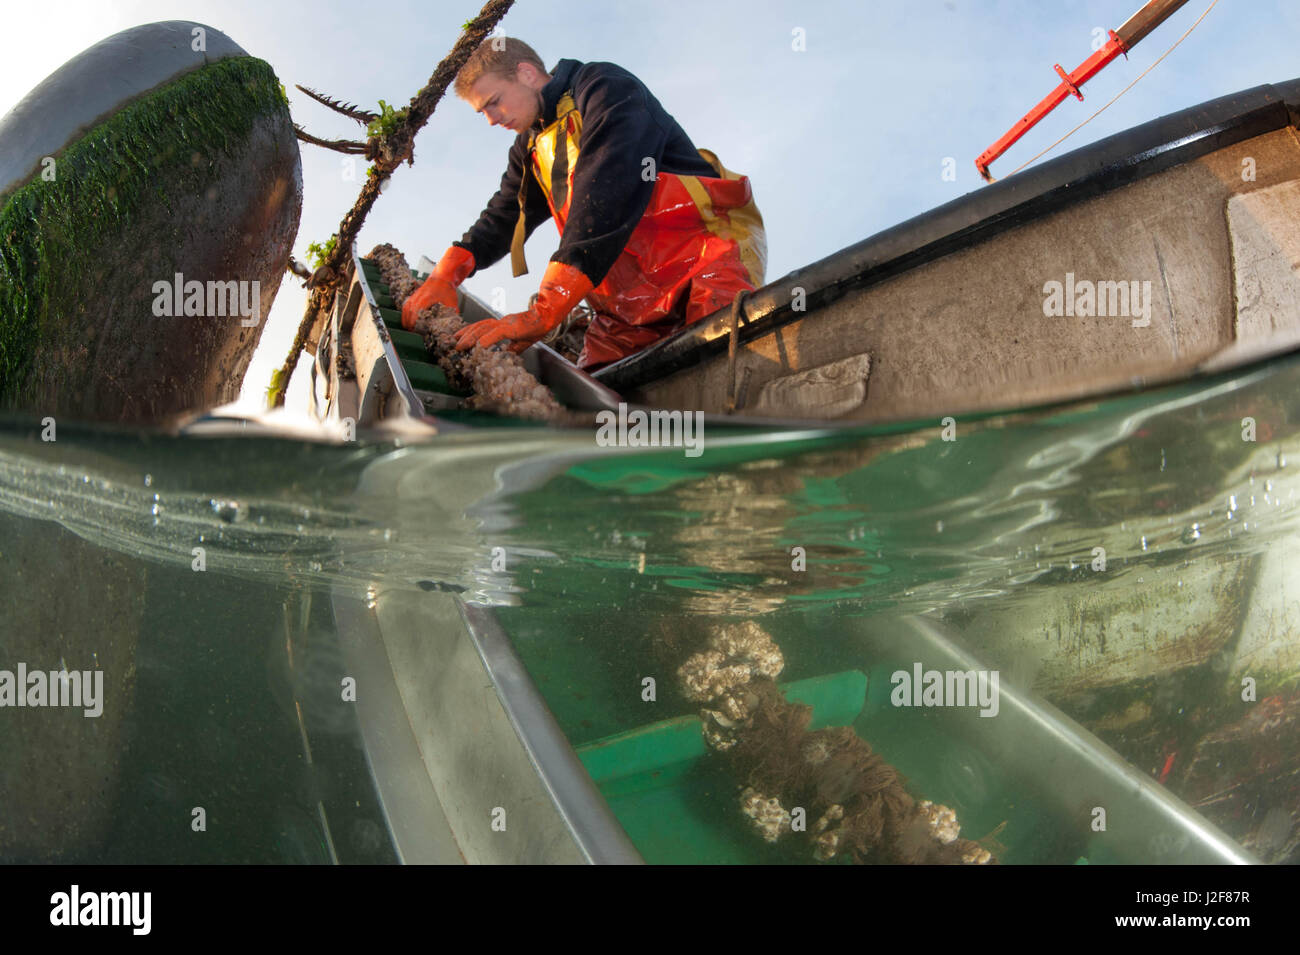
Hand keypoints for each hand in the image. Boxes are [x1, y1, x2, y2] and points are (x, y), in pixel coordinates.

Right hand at [400, 245, 474, 329]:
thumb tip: (454, 326)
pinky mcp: (414, 295)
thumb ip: (452, 315)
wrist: (442, 276)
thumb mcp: (452, 303)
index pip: (416, 312)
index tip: (416, 331)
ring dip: (406, 319)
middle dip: (409, 323)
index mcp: (426, 298)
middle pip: (409, 312)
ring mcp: (415, 295)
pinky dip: (404, 313)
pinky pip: (405, 305)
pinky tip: (406, 321)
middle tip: (412, 333)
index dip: (414, 323)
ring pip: (405, 308)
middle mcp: (418, 296)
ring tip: (408, 329)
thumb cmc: (447, 289)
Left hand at [453, 260, 593, 352]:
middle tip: (455, 343)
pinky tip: (479, 346)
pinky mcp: (511, 327)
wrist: (547, 318)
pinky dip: (486, 340)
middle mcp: (501, 322)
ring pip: (483, 329)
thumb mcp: (521, 342)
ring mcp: (505, 324)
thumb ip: (512, 348)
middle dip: (465, 334)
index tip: (461, 338)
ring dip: (471, 337)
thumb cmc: (537, 328)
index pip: (483, 327)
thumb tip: (505, 356)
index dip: (470, 332)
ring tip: (461, 345)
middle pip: (479, 326)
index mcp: (503, 325)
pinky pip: (496, 334)